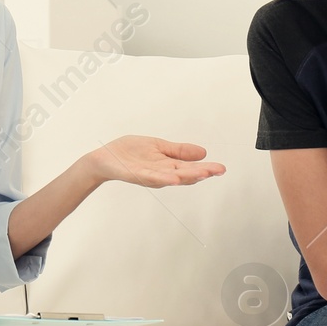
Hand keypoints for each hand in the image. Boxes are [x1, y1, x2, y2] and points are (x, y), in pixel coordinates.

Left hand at [86, 135, 226, 187]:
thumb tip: (203, 152)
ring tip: (204, 174)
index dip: (206, 168)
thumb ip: (179, 151)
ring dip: (188, 176)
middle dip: (202, 172)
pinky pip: (152, 177)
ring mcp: (150, 176)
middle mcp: (162, 174)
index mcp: (168, 166)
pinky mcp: (137, 175)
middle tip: (218, 170)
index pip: (190, 168)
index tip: (221, 168)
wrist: (105, 158)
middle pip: (185, 175)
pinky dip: (164, 178)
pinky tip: (175, 178)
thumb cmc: (130, 153)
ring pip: (172, 177)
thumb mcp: (159, 147)